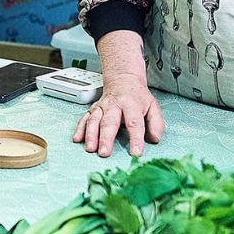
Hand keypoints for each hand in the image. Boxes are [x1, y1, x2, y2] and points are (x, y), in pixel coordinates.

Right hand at [73, 28, 165, 157]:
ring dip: (91, 135)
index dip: (135, 139)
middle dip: (106, 138)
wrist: (123, 80)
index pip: (134, 123)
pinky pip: (84, 118)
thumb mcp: (153, 106)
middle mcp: (114, 105)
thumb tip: (154, 139)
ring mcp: (102, 107)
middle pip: (109, 122)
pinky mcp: (93, 109)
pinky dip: (79, 129)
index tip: (135, 153)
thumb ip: (156, 123)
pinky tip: (77, 139)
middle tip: (104, 153)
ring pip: (94, 120)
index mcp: (131, 104)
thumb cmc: (138, 98)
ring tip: (91, 149)